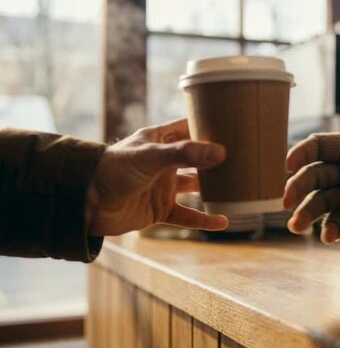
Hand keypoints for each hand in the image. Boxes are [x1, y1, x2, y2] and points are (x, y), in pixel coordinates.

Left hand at [86, 119, 227, 235]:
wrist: (85, 203)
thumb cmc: (113, 170)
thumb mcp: (151, 157)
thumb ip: (185, 154)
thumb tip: (220, 152)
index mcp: (159, 140)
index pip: (190, 128)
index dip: (210, 126)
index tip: (236, 126)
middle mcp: (164, 162)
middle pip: (198, 158)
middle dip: (218, 159)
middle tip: (246, 158)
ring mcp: (163, 186)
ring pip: (196, 186)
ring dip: (215, 188)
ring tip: (239, 188)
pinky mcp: (160, 209)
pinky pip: (187, 215)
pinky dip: (204, 219)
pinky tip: (223, 221)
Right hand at [283, 131, 339, 243]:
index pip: (320, 146)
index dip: (301, 153)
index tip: (288, 165)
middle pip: (314, 175)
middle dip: (299, 188)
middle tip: (287, 203)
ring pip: (322, 201)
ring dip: (308, 212)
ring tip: (295, 227)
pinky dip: (332, 228)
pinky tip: (327, 237)